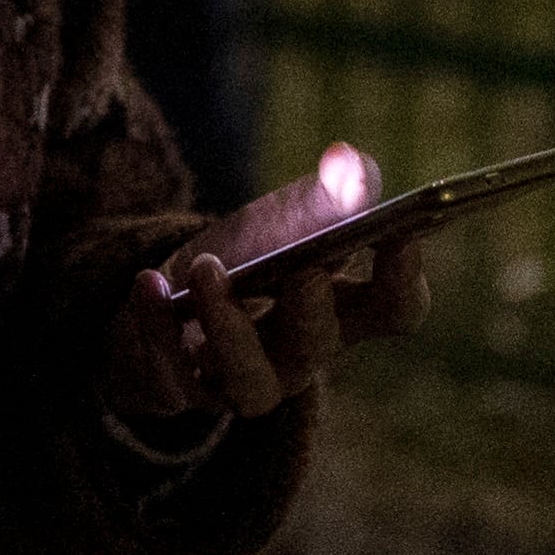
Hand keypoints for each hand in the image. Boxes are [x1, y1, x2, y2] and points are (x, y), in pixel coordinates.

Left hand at [104, 143, 435, 424]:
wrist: (167, 303)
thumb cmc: (243, 261)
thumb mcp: (277, 223)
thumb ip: (317, 201)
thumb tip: (352, 164)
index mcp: (341, 309)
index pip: (395, 309)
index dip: (404, 278)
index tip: (401, 235)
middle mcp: (301, 355)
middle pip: (322, 344)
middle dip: (313, 307)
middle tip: (304, 268)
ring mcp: (241, 380)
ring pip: (251, 382)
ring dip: (229, 325)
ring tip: (207, 268)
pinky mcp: (182, 390)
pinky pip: (173, 375)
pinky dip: (158, 325)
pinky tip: (150, 282)